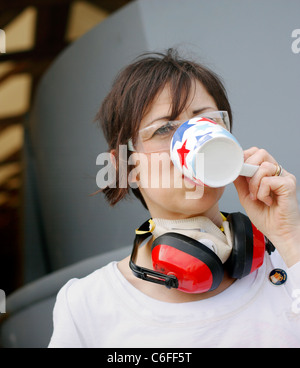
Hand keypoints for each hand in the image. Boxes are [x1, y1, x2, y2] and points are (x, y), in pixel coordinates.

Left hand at [234, 147, 299, 266]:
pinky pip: (268, 180)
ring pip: (263, 167)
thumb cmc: (266, 217)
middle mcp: (277, 172)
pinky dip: (262, 192)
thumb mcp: (246, 197)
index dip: (245, 158)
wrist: (278, 232)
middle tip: (248, 185)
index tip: (238, 170)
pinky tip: (267, 201)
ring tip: (257, 197)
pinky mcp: (289, 184)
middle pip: (261, 153)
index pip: (256, 153)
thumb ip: (240, 182)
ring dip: (254, 184)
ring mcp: (284, 177)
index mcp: (267, 173)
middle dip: (248, 168)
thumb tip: (232, 170)